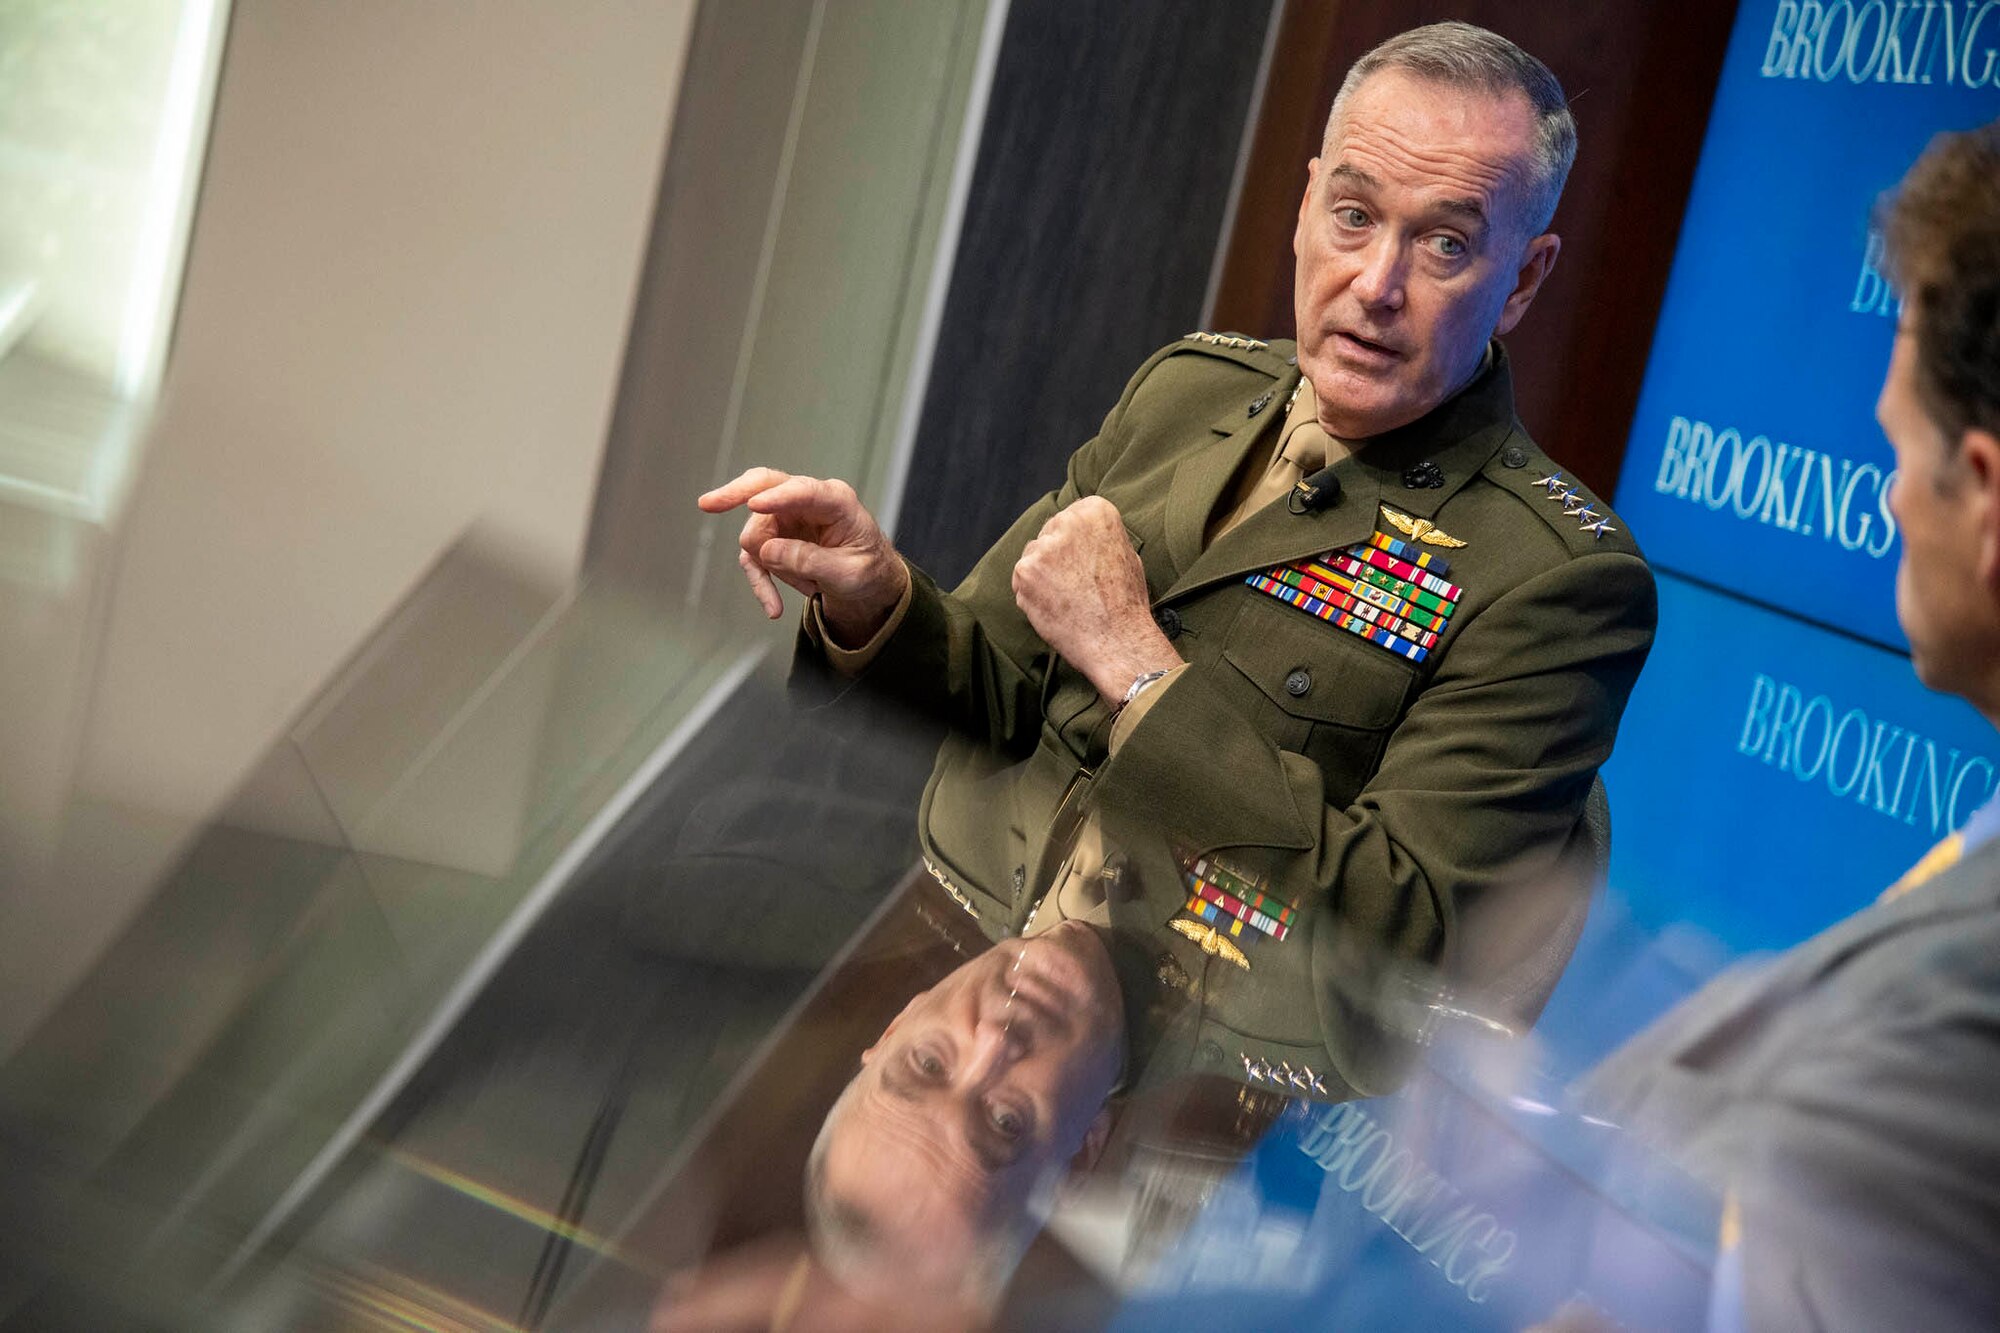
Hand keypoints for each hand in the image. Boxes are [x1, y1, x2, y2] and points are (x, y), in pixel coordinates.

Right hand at [698, 468, 909, 644]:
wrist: (869, 579)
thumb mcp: (849, 574)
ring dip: (775, 568)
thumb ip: (811, 561)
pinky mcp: (774, 535)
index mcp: (836, 500)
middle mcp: (807, 500)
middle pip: (763, 486)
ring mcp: (787, 516)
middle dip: (735, 494)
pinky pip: (753, 558)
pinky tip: (774, 607)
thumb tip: (768, 551)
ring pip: (756, 535)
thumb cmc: (866, 568)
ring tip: (809, 585)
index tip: (755, 505)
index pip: (804, 491)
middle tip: (707, 504)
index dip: (778, 497)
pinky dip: (762, 582)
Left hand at [1011, 496, 1179, 704]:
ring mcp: (1044, 546)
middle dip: (1058, 552)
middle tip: (1074, 581)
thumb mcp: (1126, 555)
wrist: (1115, 639)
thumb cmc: (1126, 602)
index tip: (1084, 557)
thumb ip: (1100, 538)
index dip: (1078, 539)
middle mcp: (1068, 521)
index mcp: (1097, 512)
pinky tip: (1052, 605)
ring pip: (1034, 552)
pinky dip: (1031, 591)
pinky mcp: (1025, 570)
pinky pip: (1021, 576)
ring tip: (1065, 596)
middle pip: (1051, 530)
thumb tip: (1084, 536)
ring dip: (1043, 570)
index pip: (1075, 513)